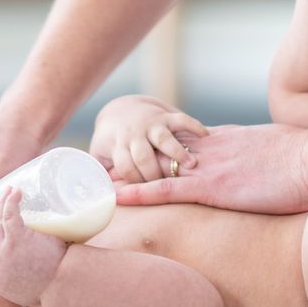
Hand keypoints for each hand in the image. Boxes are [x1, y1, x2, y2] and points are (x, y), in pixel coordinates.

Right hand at [0, 186, 66, 306]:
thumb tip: (31, 266)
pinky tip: (16, 192)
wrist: (61, 289)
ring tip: (8, 192)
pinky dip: (10, 202)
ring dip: (0, 203)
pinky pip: (8, 215)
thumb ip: (22, 277)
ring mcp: (3, 251)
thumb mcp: (26, 290)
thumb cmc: (51, 288)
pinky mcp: (16, 241)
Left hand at [91, 95, 208, 184]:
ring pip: (162, 138)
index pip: (126, 167)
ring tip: (191, 165)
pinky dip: (193, 127)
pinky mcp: (166, 115)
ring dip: (177, 152)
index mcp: (117, 146)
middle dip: (154, 174)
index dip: (135, 183)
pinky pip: (181, 120)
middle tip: (169, 189)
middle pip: (143, 157)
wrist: (122, 109)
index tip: (145, 195)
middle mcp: (134, 134)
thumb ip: (103, 175)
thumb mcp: (102, 156)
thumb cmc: (113, 142)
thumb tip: (102, 197)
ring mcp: (151, 124)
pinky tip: (205, 136)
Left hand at [113, 123, 307, 214]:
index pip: (183, 143)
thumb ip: (263, 157)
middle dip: (130, 159)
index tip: (134, 152)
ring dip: (124, 176)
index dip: (156, 148)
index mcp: (226, 142)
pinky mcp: (213, 186)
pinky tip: (116, 198)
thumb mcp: (280, 152)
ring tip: (92, 183)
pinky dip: (139, 193)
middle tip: (98, 166)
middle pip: (160, 151)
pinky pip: (167, 189)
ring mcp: (210, 167)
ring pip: (156, 168)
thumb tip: (266, 165)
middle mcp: (210, 150)